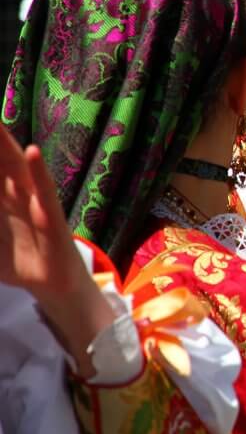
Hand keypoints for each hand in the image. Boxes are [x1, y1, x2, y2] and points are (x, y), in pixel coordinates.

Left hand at [0, 125, 114, 376]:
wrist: (52, 288)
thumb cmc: (18, 262)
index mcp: (0, 197)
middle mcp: (17, 194)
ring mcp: (36, 203)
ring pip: (19, 169)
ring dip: (7, 145)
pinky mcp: (53, 219)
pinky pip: (45, 193)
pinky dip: (40, 173)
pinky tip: (34, 153)